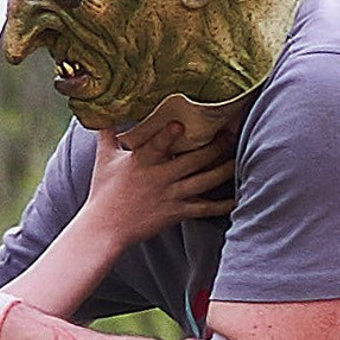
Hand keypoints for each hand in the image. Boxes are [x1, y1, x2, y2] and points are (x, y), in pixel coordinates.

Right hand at [86, 112, 234, 241]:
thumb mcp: (104, 159)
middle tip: (230, 133)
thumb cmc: (103, 192)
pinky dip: (221, 205)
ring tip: (238, 158)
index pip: (157, 144)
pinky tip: (235, 199)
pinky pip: (204, 208)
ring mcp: (170, 195)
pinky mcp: (176, 212)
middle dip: (214, 146)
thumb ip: (107, 134)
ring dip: (223, 170)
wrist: (105, 228)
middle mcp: (160, 177)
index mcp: (141, 161)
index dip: (169, 134)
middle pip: (192, 160)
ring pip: (204, 181)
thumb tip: (101, 111)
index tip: (181, 123)